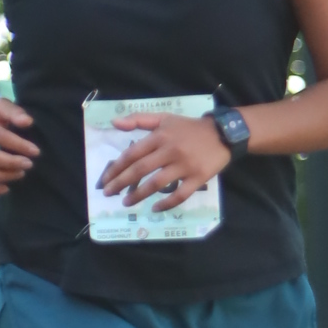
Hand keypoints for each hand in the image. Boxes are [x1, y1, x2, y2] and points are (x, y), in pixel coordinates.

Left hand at [97, 111, 229, 213]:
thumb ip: (139, 119)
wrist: (222, 133)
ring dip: (139, 195)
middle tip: (108, 194)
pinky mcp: (198, 177)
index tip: (105, 179)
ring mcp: (184, 165)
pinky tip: (155, 208)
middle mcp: (170, 151)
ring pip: (157, 183)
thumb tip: (114, 122)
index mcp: (160, 136)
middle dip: (121, 183)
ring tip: (126, 203)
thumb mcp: (164, 118)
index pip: (132, 154)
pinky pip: (180, 194)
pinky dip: (167, 203)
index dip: (116, 168)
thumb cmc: (189, 128)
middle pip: (141, 169)